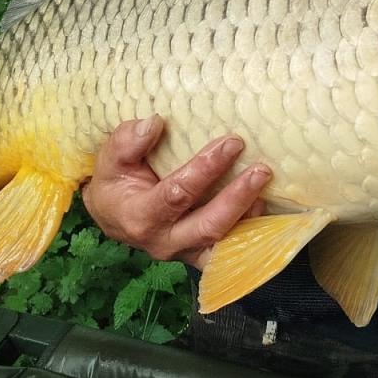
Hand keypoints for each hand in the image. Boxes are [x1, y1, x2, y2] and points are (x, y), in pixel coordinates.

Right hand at [81, 116, 270, 267]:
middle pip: (209, 225)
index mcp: (141, 217)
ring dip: (249, 216)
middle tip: (261, 169)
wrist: (114, 216)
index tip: (232, 142)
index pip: (178, 194)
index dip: (206, 169)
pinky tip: (265, 205)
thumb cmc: (115, 182)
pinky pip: (231, 249)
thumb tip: (154, 123)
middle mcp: (166, 241)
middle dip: (237, 197)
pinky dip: (251, 231)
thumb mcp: (109, 159)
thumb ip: (127, 141)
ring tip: (268, 187)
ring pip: (224, 243)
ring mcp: (186, 251)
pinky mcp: (201, 254)